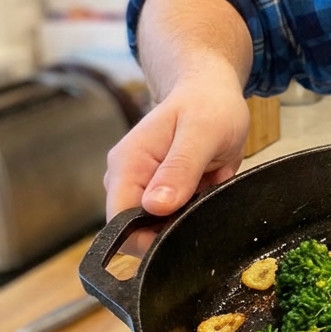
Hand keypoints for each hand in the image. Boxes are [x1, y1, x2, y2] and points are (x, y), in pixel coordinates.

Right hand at [104, 64, 250, 226]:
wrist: (211, 92)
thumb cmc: (207, 104)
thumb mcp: (202, 131)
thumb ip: (180, 167)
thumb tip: (155, 206)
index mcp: (128, 164)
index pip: (120, 222)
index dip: (147, 239)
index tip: (183, 234)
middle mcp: (128, 179)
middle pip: (138, 231)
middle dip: (173, 228)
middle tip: (205, 200)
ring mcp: (143, 187)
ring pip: (159, 228)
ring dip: (187, 218)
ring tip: (209, 187)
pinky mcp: (162, 193)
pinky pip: (176, 217)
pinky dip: (195, 211)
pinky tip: (208, 189)